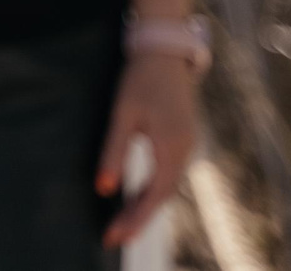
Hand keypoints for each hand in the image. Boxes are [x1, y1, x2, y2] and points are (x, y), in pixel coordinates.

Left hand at [96, 49, 198, 246]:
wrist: (164, 52)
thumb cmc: (140, 79)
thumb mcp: (123, 114)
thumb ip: (115, 151)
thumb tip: (104, 187)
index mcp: (171, 146)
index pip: (154, 195)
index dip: (135, 219)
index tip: (114, 237)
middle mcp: (184, 150)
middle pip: (163, 195)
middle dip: (139, 218)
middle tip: (114, 237)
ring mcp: (186, 145)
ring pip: (167, 186)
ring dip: (146, 206)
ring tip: (122, 224)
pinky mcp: (182, 139)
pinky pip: (169, 174)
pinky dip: (154, 190)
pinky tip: (139, 197)